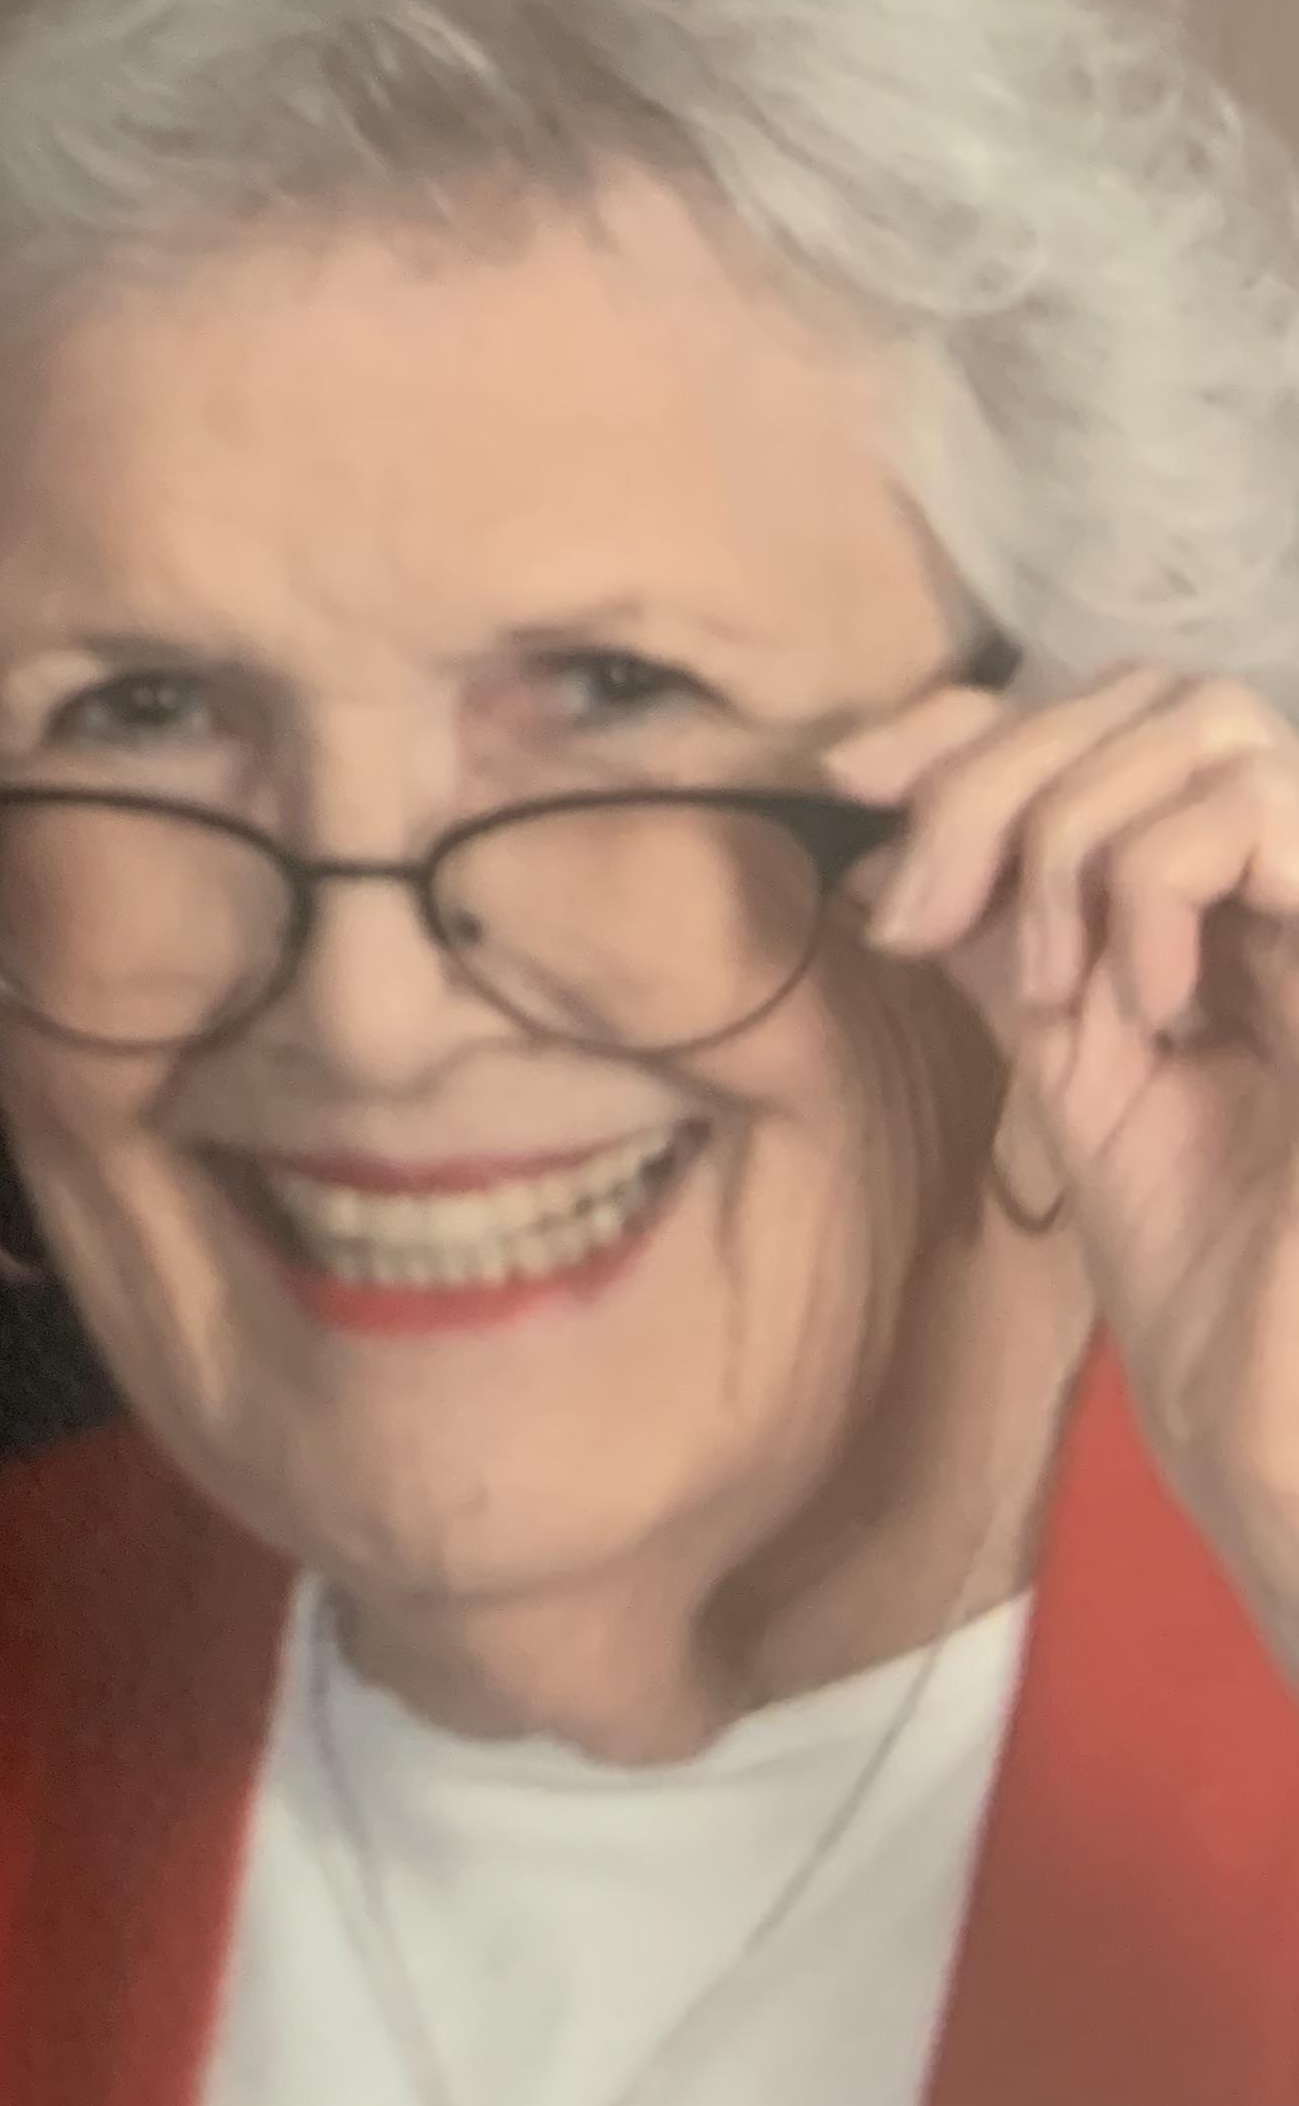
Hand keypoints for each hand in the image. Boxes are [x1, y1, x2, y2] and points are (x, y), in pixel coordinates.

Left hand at [824, 667, 1298, 1660]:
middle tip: (926, 920)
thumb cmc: (1207, 1263)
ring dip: (1071, 837)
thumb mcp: (1072, 1057)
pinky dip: (1148, 888)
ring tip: (1052, 992)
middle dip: (998, 776)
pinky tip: (1140, 1008)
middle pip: (1147, 691)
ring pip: (1200, 722)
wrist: (1292, 1413)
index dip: (974, 720)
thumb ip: (1006, 926)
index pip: (1109, 710)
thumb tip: (887, 812)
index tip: (850, 780)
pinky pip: (1250, 811)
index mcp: (1242, 889)